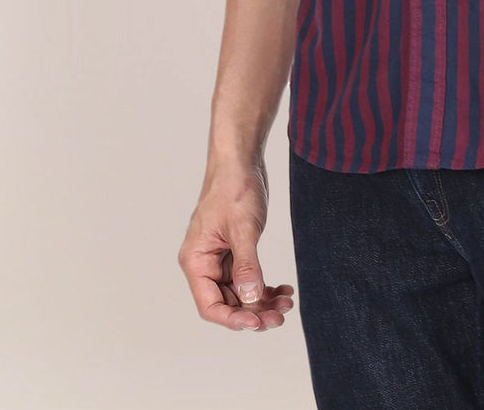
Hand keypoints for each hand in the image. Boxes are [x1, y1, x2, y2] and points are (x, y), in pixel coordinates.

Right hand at [179, 156, 295, 331]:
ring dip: (262, 301)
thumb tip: (250, 299)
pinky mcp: (235, 251)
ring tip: (287, 303)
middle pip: (227, 302)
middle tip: (281, 316)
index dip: (233, 319)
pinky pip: (248, 278)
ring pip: (240, 293)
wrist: (241, 161)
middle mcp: (204, 264)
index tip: (258, 322)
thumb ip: (246, 265)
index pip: (210, 305)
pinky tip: (284, 289)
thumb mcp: (243, 228)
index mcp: (196, 260)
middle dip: (254, 312)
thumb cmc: (234, 188)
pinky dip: (264, 286)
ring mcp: (220, 258)